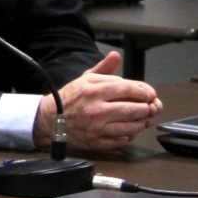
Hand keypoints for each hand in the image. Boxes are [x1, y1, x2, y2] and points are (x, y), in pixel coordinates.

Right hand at [34, 51, 163, 151]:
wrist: (49, 120)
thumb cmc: (70, 98)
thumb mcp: (84, 79)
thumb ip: (104, 69)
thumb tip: (116, 55)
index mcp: (93, 90)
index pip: (127, 89)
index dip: (143, 92)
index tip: (148, 95)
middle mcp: (96, 109)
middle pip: (134, 109)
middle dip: (146, 108)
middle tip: (148, 108)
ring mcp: (97, 127)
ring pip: (132, 126)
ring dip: (142, 122)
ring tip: (141, 118)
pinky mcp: (97, 142)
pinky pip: (123, 139)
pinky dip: (129, 135)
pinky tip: (127, 129)